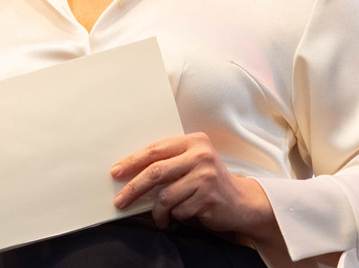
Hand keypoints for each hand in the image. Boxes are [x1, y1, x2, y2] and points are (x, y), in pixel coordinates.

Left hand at [110, 132, 274, 237]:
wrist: (242, 201)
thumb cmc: (209, 181)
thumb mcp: (192, 162)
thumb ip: (169, 162)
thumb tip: (130, 173)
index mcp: (194, 141)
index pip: (155, 149)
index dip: (132, 161)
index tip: (116, 172)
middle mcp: (201, 156)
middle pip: (156, 172)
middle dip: (134, 188)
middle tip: (120, 200)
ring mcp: (206, 176)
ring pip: (165, 196)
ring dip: (157, 211)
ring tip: (159, 216)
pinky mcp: (208, 197)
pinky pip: (178, 210)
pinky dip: (174, 216)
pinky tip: (180, 215)